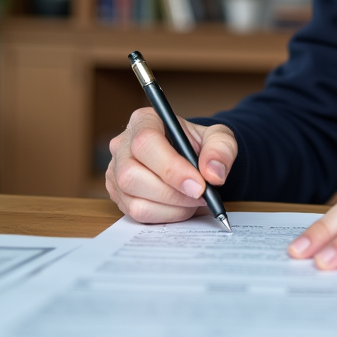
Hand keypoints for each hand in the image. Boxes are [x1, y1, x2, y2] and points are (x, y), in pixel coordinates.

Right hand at [105, 108, 237, 222]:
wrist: (192, 159)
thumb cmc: (199, 145)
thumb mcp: (218, 137)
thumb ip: (221, 149)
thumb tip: (213, 174)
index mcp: (144, 120)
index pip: (146, 142)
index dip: (171, 168)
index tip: (199, 185)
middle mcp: (122, 145)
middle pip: (132, 175)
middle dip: (172, 193)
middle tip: (201, 196)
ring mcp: (115, 172)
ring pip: (135, 200)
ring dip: (172, 207)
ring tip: (194, 200)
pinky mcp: (119, 195)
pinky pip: (138, 214)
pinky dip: (166, 216)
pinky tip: (181, 205)